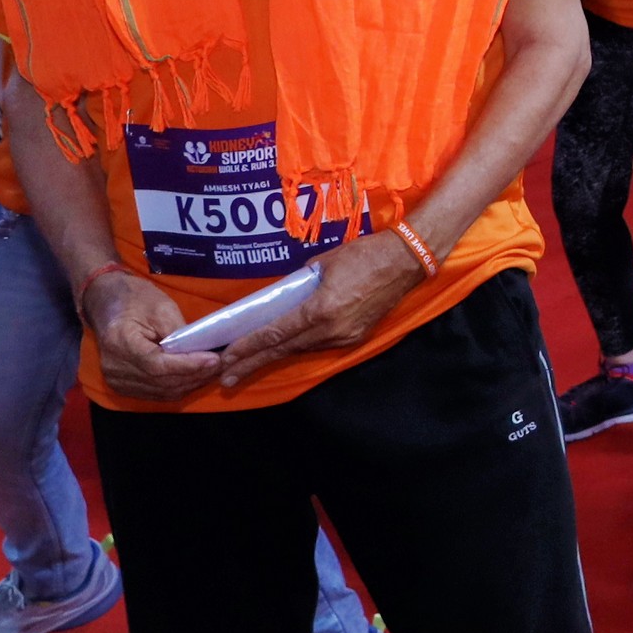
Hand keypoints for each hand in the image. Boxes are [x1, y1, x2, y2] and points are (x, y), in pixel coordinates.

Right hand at [79, 267, 218, 404]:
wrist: (107, 304)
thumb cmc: (134, 299)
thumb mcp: (160, 307)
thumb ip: (178, 332)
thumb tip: (202, 352)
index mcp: (120, 343)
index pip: (157, 365)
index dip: (188, 366)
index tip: (214, 360)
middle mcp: (115, 368)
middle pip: (162, 382)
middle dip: (195, 376)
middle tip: (222, 364)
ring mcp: (117, 381)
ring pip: (162, 392)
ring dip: (191, 384)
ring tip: (214, 371)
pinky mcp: (123, 387)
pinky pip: (156, 393)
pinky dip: (179, 387)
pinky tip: (196, 376)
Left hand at [212, 228, 426, 388]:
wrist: (406, 261)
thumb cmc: (364, 254)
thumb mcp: (323, 263)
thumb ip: (299, 283)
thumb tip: (282, 295)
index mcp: (320, 309)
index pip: (275, 333)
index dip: (248, 347)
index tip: (226, 358)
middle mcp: (330, 329)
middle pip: (284, 350)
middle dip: (252, 364)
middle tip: (226, 378)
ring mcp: (344, 337)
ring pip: (301, 349)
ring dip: (274, 356)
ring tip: (248, 365)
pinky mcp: (355, 337)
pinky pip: (319, 345)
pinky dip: (298, 347)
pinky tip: (284, 350)